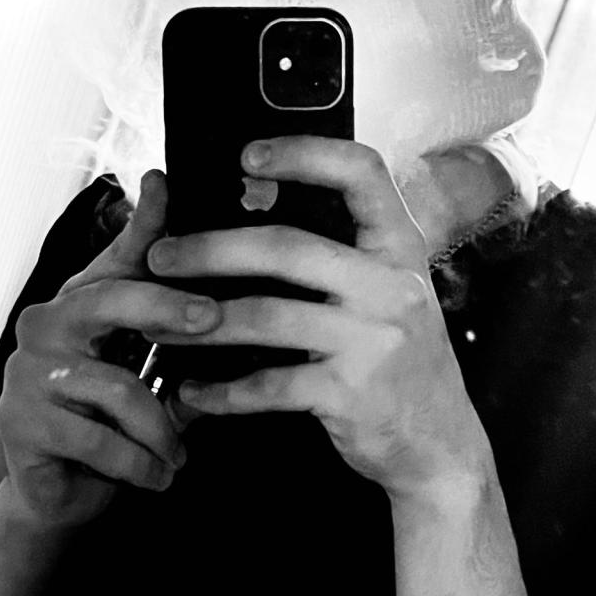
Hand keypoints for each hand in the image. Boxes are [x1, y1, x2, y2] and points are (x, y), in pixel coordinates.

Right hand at [0, 171, 221, 527]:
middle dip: (170, 308)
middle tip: (214, 320)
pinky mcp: (21, 421)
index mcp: (81, 308)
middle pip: (111, 300)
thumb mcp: (150, 378)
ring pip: (118, 388)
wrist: (60, 492)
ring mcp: (27, 371)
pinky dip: (141, 464)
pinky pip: (101, 440)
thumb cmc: (110, 427)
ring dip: (162, 430)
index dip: (142, 222)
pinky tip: (158, 475)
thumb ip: (178, 343)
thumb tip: (228, 307)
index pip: (114, 258)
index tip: (164, 182)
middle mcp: (47, 326)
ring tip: (180, 454)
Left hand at [146, 138, 490, 501]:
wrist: (439, 443)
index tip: (247, 155)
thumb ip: (345, 259)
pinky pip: (268, 385)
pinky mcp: (349, 393)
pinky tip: (193, 391)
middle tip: (161, 257)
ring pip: (266, 315)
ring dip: (199, 321)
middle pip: (286, 247)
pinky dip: (222, 391)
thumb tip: (252, 217)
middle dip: (210, 249)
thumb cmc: (402, 361)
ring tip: (156, 324)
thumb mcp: (392, 295)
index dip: (304, 153)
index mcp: (399, 249)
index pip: (361, 174)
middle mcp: (391, 286)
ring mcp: (373, 340)